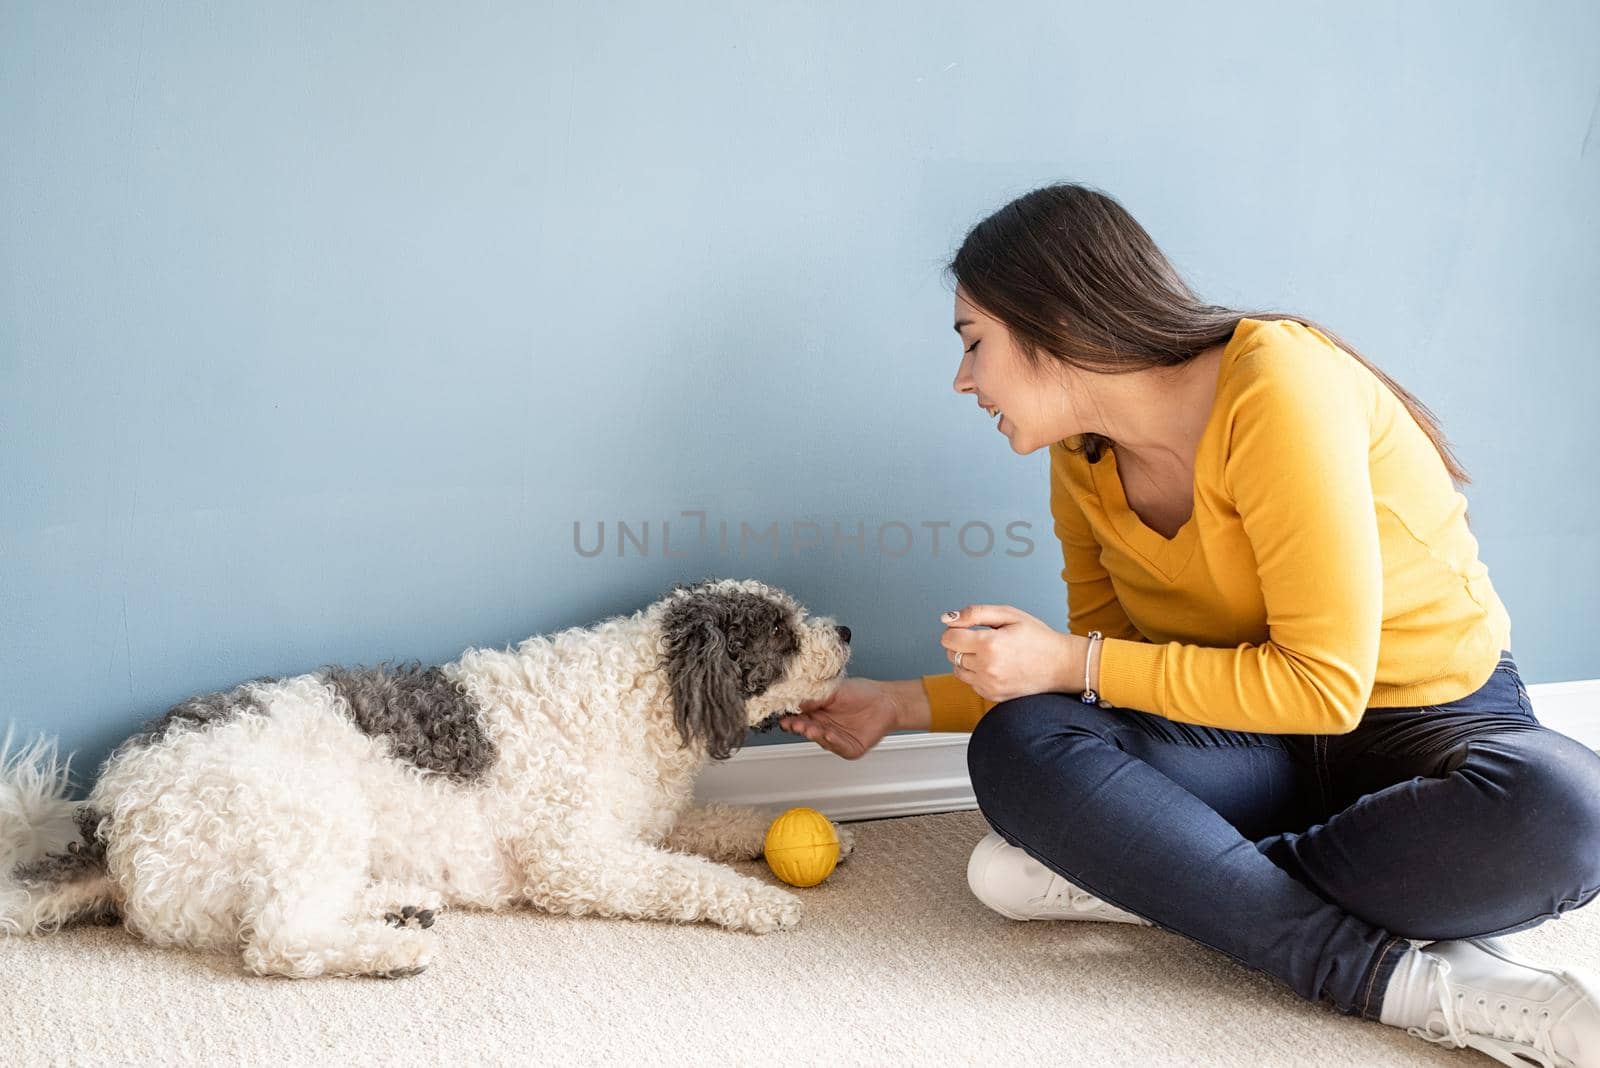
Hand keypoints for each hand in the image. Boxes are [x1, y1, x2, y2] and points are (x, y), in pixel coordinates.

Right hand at [778, 677, 902, 759]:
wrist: (887, 701)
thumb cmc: (862, 693)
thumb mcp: (834, 690)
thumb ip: (815, 696)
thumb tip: (796, 700)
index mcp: (817, 712)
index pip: (798, 716)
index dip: (790, 716)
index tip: (783, 714)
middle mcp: (824, 726)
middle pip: (806, 729)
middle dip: (799, 727)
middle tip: (793, 723)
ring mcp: (835, 739)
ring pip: (820, 739)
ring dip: (814, 734)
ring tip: (809, 729)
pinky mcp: (849, 748)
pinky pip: (838, 746)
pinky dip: (833, 741)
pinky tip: (828, 735)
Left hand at [940, 604, 1087, 701]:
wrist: (1062, 665)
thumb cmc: (1038, 637)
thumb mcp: (1009, 615)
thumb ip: (975, 614)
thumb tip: (947, 618)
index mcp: (989, 644)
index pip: (948, 638)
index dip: (955, 629)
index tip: (968, 627)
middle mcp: (987, 668)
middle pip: (950, 654)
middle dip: (960, 643)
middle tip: (982, 638)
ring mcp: (989, 685)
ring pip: (957, 670)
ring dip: (966, 659)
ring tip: (989, 652)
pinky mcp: (993, 696)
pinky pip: (971, 683)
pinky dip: (976, 674)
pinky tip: (995, 666)